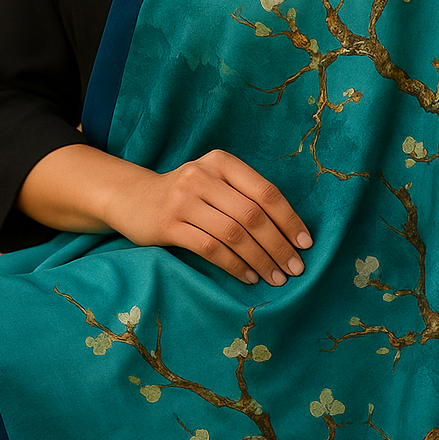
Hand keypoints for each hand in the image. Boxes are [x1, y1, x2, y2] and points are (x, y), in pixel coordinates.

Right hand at [113, 149, 312, 286]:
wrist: (133, 198)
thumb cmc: (187, 194)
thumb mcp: (215, 181)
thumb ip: (245, 195)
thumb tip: (289, 232)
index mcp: (222, 162)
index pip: (265, 191)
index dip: (289, 219)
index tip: (305, 244)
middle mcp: (202, 175)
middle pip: (252, 215)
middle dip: (278, 245)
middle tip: (295, 268)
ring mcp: (183, 199)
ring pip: (233, 234)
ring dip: (260, 260)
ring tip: (275, 277)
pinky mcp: (168, 224)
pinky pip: (210, 248)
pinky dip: (234, 266)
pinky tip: (248, 277)